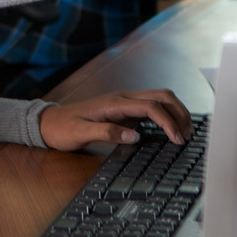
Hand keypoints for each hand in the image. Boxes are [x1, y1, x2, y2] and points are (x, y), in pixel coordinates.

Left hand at [38, 89, 192, 149]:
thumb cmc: (63, 128)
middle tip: (189, 134)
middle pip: (161, 96)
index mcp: (115, 102)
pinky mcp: (124, 110)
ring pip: (158, 98)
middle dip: (179, 112)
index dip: (168, 122)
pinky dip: (165, 115)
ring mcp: (124, 102)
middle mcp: (123, 98)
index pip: (151, 107)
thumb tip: (135, 136)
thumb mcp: (81, 134)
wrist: (48, 123)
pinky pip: (151, 107)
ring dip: (175, 111)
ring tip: (185, 131)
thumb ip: (107, 133)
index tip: (178, 140)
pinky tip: (169, 129)